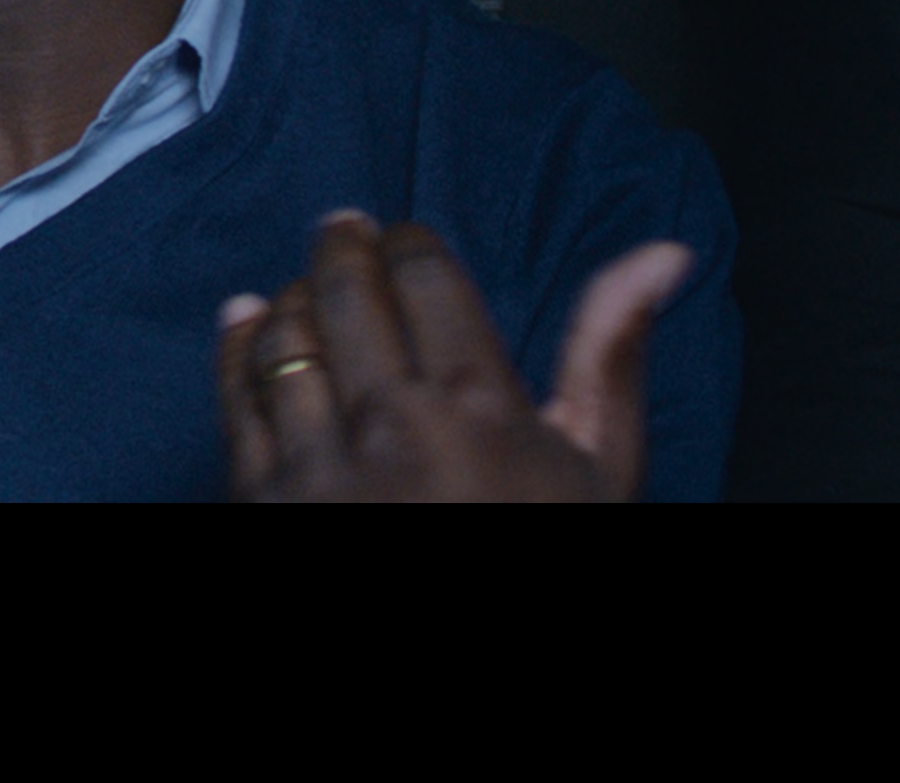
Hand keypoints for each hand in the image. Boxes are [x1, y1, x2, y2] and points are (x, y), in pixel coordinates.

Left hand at [216, 211, 693, 501]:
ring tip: (312, 287)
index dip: (409, 243)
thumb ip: (610, 353)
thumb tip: (662, 252)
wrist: (454, 668)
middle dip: (344, 245)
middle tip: (345, 230)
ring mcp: (320, 462)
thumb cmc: (538, 542)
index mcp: (480, 407)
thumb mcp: (599, 467)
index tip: (404, 239)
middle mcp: (393, 424)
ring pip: (287, 333)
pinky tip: (250, 319)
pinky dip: (238, 342)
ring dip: (296, 295)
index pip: (425, 276)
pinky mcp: (262, 495)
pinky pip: (237, 392)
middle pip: (348, 290)